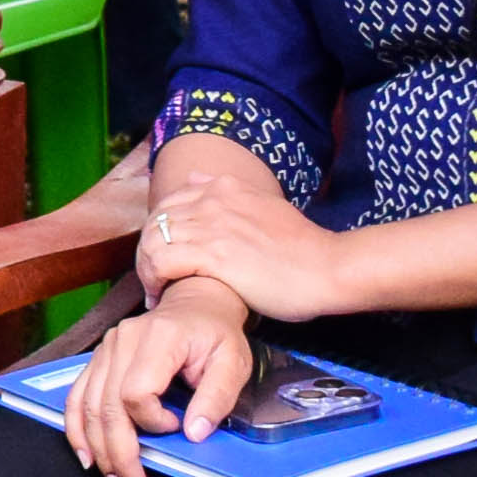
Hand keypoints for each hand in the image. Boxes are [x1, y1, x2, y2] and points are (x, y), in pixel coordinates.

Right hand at [64, 284, 258, 476]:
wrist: (197, 301)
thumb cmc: (216, 333)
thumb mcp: (233, 363)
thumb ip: (217, 398)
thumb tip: (194, 433)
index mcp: (158, 338)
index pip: (136, 392)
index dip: (152, 422)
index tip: (176, 429)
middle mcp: (123, 340)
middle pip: (106, 406)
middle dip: (118, 453)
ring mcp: (106, 349)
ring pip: (87, 406)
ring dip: (97, 448)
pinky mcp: (99, 358)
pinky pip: (77, 396)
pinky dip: (77, 428)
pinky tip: (86, 454)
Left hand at [135, 162, 362, 320]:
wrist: (329, 268)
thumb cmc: (302, 249)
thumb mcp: (264, 206)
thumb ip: (230, 195)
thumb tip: (198, 179)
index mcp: (224, 187)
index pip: (168, 203)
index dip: (159, 232)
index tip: (164, 256)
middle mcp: (212, 200)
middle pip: (154, 222)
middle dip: (147, 251)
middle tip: (154, 278)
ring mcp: (211, 225)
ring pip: (151, 242)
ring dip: (147, 269)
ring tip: (156, 291)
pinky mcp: (212, 254)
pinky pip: (161, 263)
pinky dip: (154, 281)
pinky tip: (162, 297)